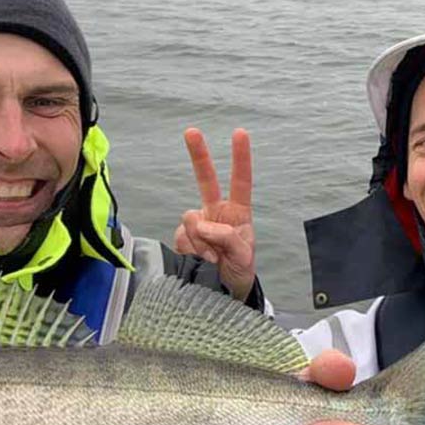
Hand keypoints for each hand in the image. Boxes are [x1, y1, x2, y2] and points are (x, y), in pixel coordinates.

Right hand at [174, 127, 255, 300]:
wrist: (224, 293)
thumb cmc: (240, 271)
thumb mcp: (244, 256)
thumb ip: (226, 236)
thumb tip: (200, 223)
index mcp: (237, 213)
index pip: (240, 182)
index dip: (240, 158)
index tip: (239, 133)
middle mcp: (216, 213)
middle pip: (206, 179)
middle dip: (198, 155)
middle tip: (191, 131)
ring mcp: (198, 225)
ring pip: (189, 219)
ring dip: (200, 241)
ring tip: (213, 259)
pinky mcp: (183, 238)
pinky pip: (180, 237)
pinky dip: (190, 250)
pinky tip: (199, 261)